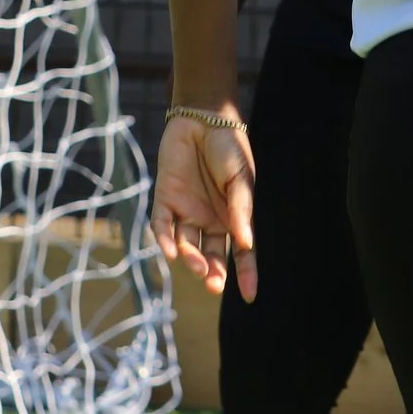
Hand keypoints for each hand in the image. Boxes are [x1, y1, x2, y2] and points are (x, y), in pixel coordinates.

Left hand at [150, 108, 257, 301]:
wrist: (203, 118)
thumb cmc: (229, 148)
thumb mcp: (241, 180)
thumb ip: (240, 210)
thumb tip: (245, 243)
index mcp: (233, 216)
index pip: (241, 252)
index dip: (245, 274)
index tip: (249, 295)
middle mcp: (210, 218)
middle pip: (212, 255)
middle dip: (213, 273)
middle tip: (215, 285)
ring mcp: (187, 210)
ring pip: (187, 245)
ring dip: (192, 259)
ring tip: (197, 265)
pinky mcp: (165, 199)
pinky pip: (163, 226)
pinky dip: (165, 240)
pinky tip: (172, 252)